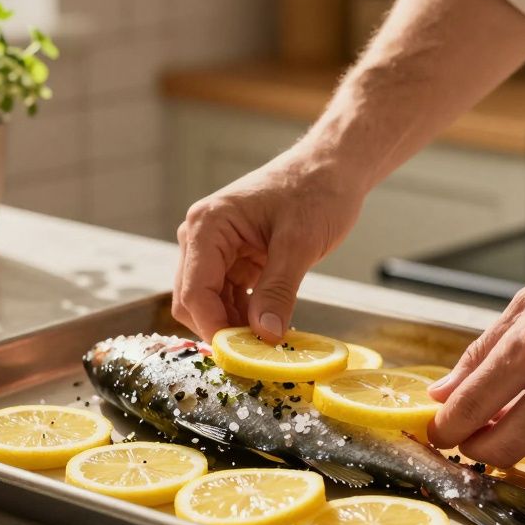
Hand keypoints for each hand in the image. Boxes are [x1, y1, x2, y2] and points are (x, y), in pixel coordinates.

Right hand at [173, 153, 365, 340]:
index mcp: (208, 226)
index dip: (214, 328)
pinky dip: (244, 316)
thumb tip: (265, 336)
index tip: (241, 356)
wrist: (331, 168)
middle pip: (193, 301)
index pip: (195, 291)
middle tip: (257, 354)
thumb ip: (278, 291)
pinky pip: (228, 297)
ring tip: (268, 342)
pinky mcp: (233, 258)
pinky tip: (269, 325)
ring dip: (234, 326)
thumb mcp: (300, 243)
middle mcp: (202, 237)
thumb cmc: (315, 190)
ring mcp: (216, 249)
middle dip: (221, 329)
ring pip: (210, 304)